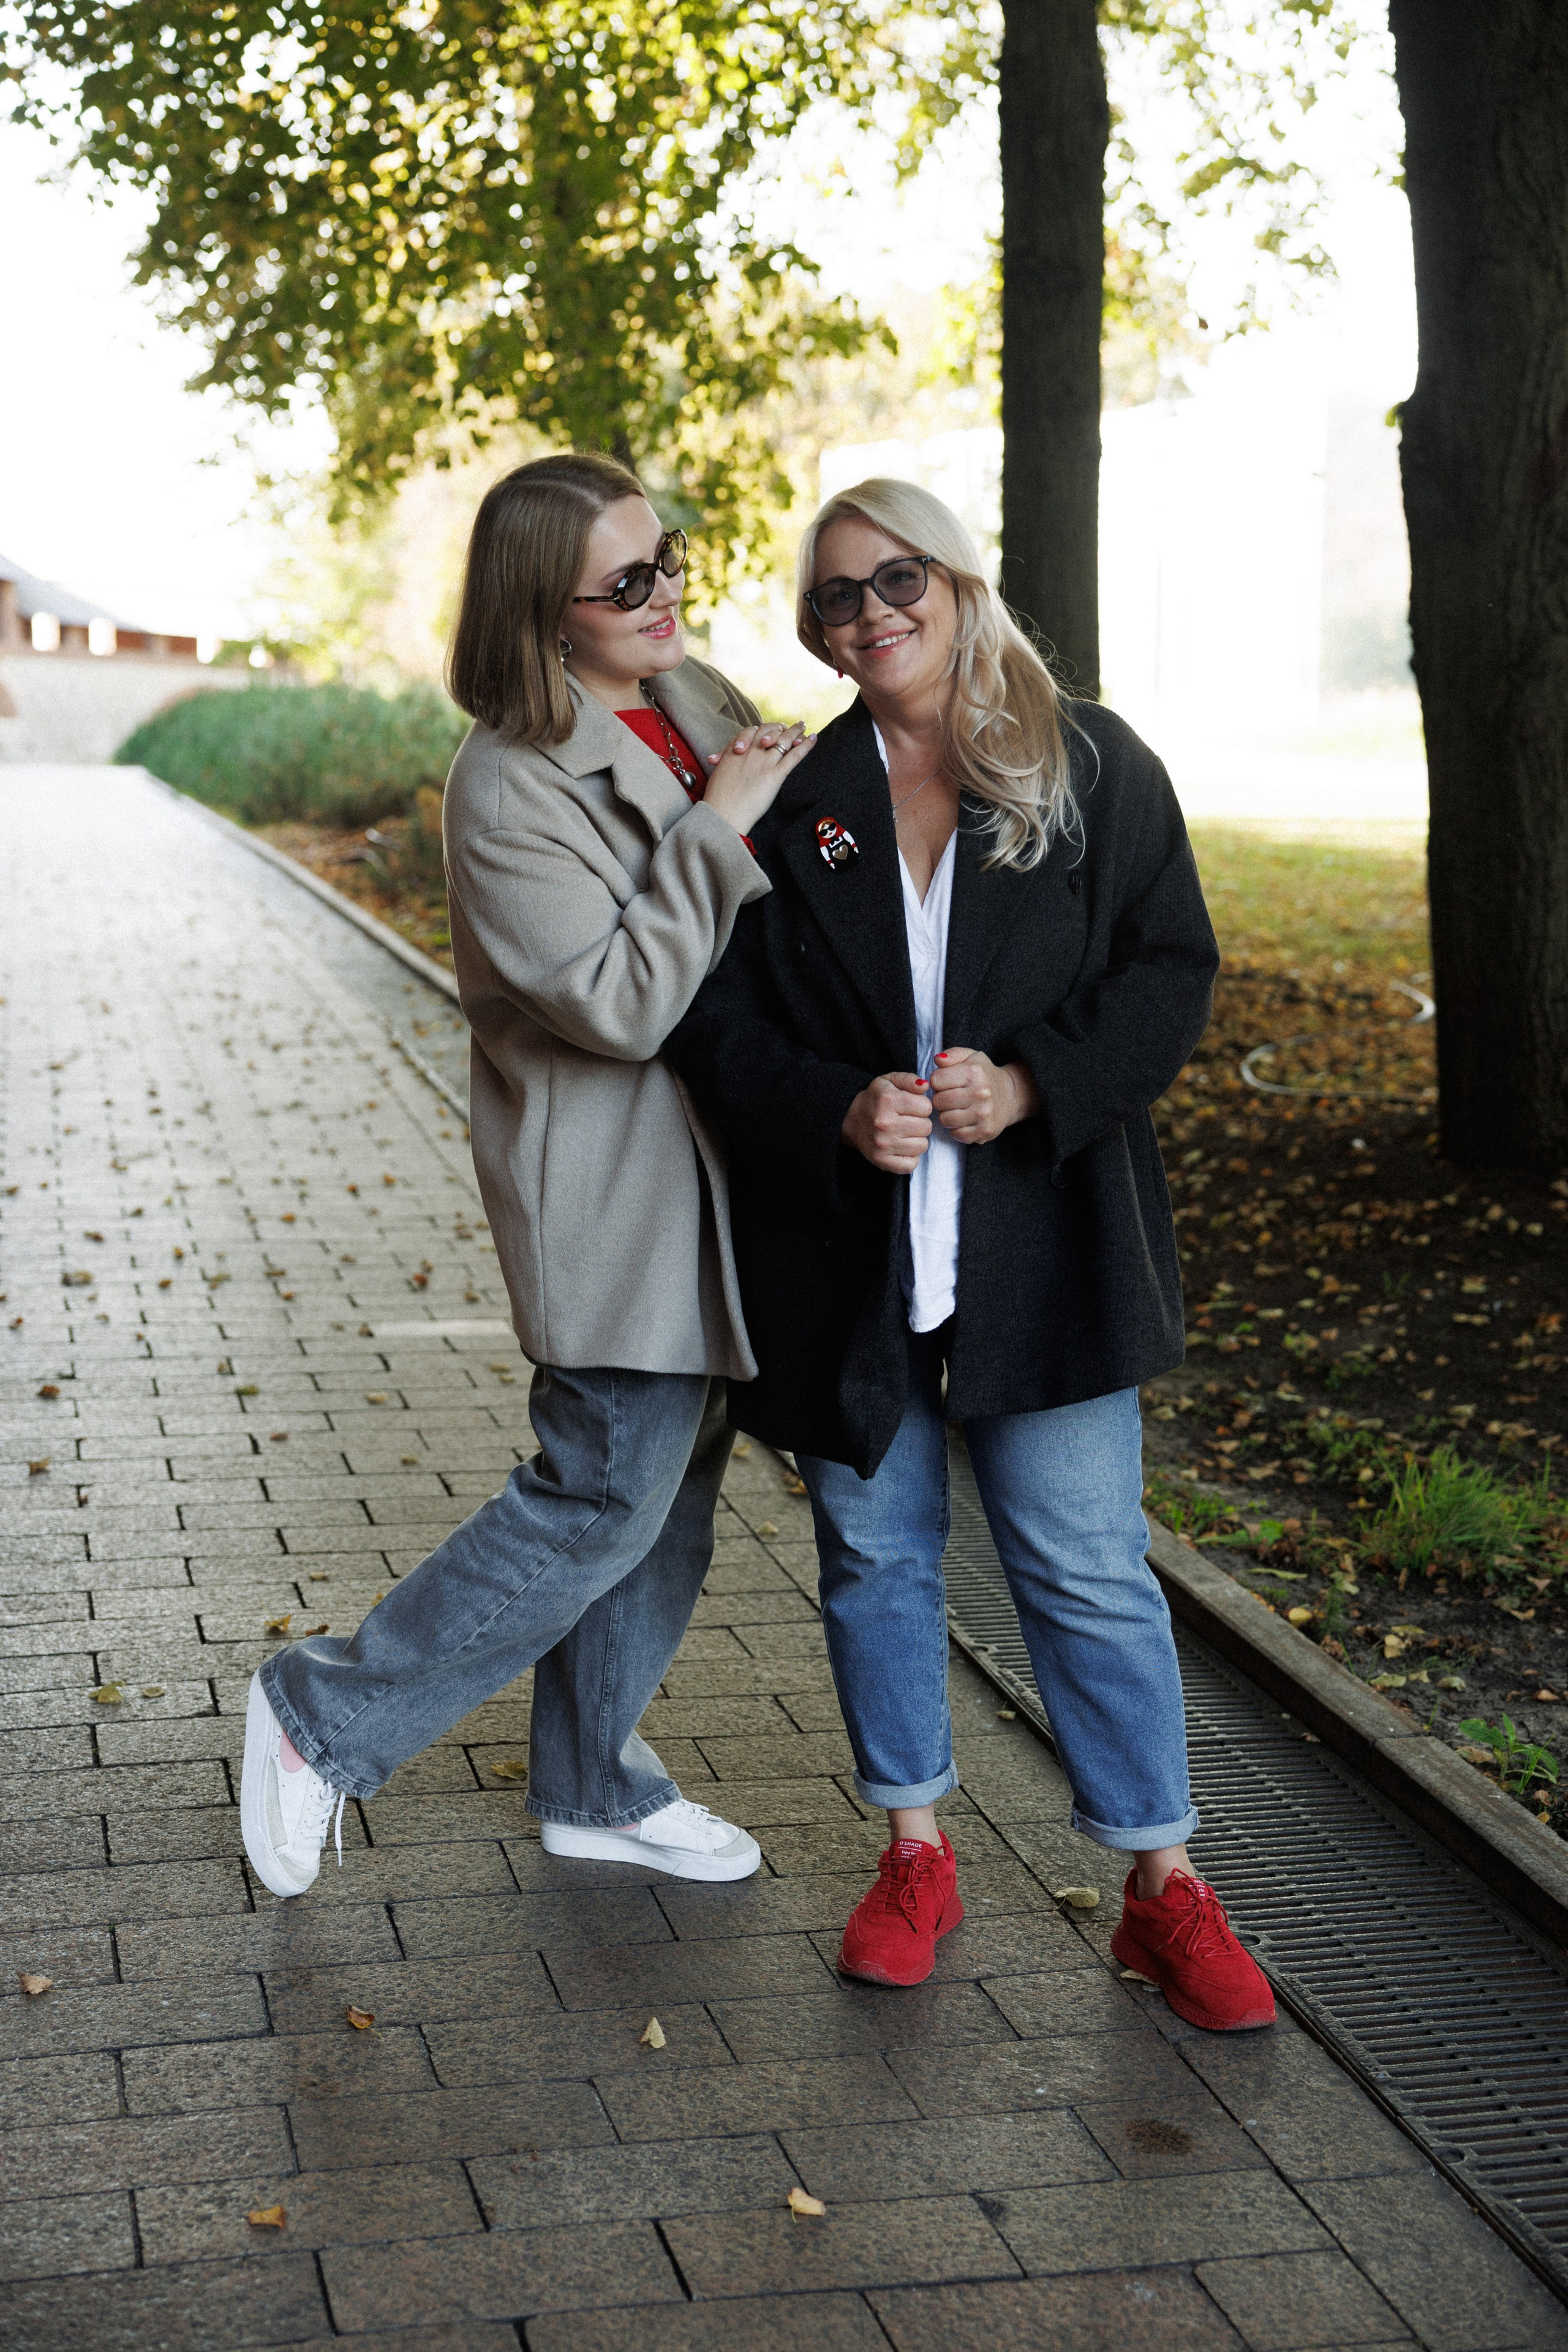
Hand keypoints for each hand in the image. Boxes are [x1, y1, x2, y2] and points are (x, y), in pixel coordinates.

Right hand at [701, 721, 814, 835]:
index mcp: (736, 750)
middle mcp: (751, 751)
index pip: (752, 731)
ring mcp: (763, 762)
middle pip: (769, 730)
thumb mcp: (718, 772)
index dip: (762, 730)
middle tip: (789, 727)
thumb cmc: (717, 798)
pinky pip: (794, 756)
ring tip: (803, 726)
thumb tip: (724, 759)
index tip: (770, 732)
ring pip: (784, 739)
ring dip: (796, 730)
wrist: (722, 813)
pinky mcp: (774, 775)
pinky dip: (805, 746)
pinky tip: (813, 738)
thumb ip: (725, 761)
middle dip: (780, 727)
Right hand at [842, 1071, 932, 1172]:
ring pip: (922, 1146)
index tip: (912, 1107)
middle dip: (921, 1122)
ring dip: (917, 1139)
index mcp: (888, 1101)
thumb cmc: (875, 1099)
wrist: (849, 1119)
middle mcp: (885, 1123)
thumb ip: (909, 1079)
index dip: (922, 1106)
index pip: (927, 1107)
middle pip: (926, 1127)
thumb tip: (925, 1086)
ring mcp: (883, 1145)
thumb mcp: (889, 1081)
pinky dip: (911, 1157)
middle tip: (908, 1120)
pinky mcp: (882, 1161)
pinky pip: (912, 1164)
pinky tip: (903, 1147)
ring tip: (905, 1132)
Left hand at [929, 1047, 1039, 1145]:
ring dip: (947, 1115)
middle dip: (941, 1099)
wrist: (1011, 1095)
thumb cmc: (984, 1075)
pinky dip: (956, 1129)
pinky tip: (964, 1119)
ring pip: (945, 1120)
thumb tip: (938, 1060)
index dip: (938, 1081)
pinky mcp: (984, 1131)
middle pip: (938, 1101)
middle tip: (952, 1096)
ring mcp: (983, 1114)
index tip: (947, 1082)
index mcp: (974, 1072)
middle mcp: (980, 1093)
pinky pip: (956, 1134)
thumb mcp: (970, 1057)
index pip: (935, 1080)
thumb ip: (952, 1054)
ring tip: (957, 1108)